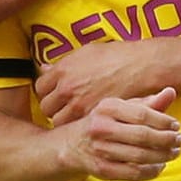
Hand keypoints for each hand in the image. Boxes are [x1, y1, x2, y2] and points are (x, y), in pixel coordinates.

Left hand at [37, 41, 159, 124]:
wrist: (141, 67)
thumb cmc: (116, 56)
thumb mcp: (86, 52)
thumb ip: (63, 64)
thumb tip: (45, 69)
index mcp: (63, 70)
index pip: (39, 87)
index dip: (47, 91)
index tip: (55, 92)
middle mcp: (67, 88)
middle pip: (45, 107)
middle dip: (53, 107)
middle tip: (64, 105)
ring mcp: (79, 105)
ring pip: (57, 121)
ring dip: (64, 118)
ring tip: (76, 114)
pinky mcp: (93, 117)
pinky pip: (75, 127)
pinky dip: (78, 125)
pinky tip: (87, 118)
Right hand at [57, 87, 180, 180]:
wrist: (71, 144)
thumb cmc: (103, 122)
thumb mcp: (121, 108)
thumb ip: (147, 103)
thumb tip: (171, 92)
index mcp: (107, 108)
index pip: (142, 115)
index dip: (164, 121)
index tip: (177, 126)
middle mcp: (101, 128)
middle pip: (143, 136)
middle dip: (166, 140)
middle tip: (180, 141)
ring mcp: (100, 150)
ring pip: (140, 157)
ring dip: (162, 156)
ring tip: (173, 153)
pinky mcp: (102, 170)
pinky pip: (133, 173)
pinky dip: (151, 171)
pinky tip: (160, 165)